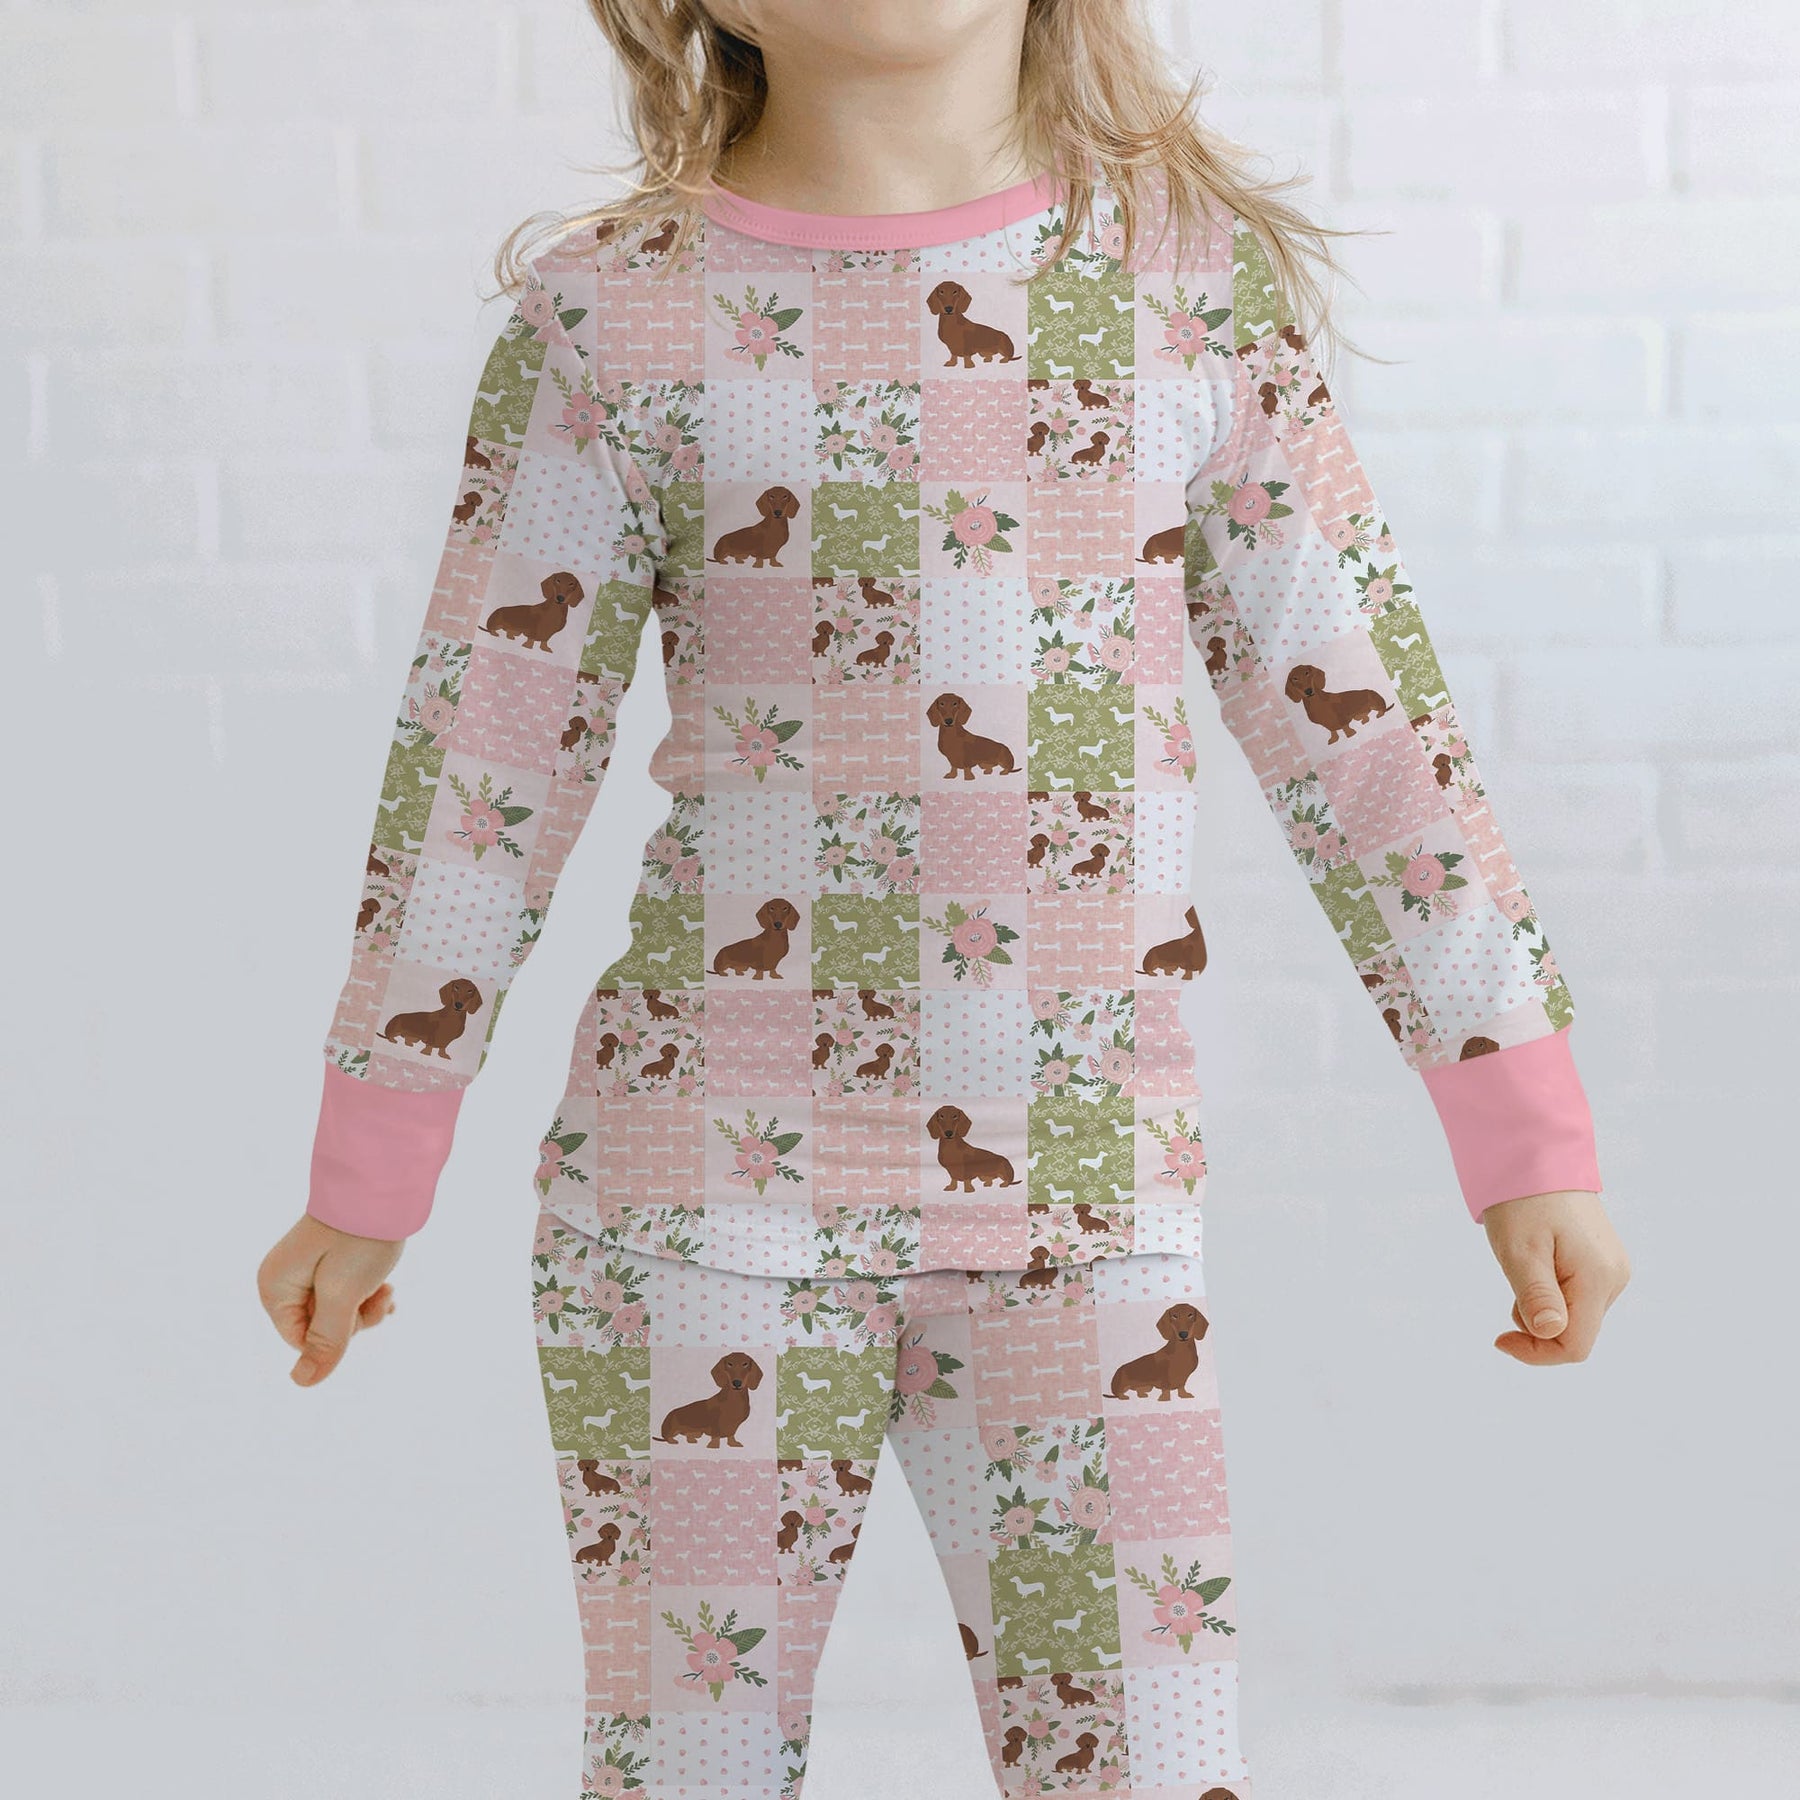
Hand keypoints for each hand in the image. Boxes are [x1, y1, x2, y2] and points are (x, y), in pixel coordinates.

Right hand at [258, 1213, 403, 1385]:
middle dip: (354, 1319)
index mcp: (275, 1288)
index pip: (301, 1340)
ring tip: (388, 1288)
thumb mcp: (342, 1295)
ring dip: (366, 1307)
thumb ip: (325, 1341)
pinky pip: (345, 1293)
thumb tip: (302, 1383)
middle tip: (380, 1294)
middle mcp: (284, 1279)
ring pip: (337, 1311)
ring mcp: (306, 1269)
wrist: (382, 1184)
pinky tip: (388, 1287)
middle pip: (319, 1327)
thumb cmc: (358, 1237)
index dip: (335, 1336)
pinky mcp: (329, 1261)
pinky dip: (368, 1294)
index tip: (360, 1311)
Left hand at [1482, 1189, 1629, 1365]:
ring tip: (1523, 1265)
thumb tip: (1551, 1333)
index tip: (1500, 1338)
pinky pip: (1576, 1295)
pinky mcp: (1602, 1261)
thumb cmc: (1523, 1202)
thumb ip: (1537, 1295)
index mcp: (1598, 1278)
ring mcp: (1612, 1269)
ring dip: (1542, 1306)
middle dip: (1537, 1324)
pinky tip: (1537, 1262)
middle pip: (1576, 1332)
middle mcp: (1614, 1278)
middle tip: (1512, 1283)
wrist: (1536, 1156)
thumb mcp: (1520, 1251)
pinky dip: (1551, 1291)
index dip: (1537, 1352)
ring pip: (1575, 1315)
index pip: (1575, 1346)